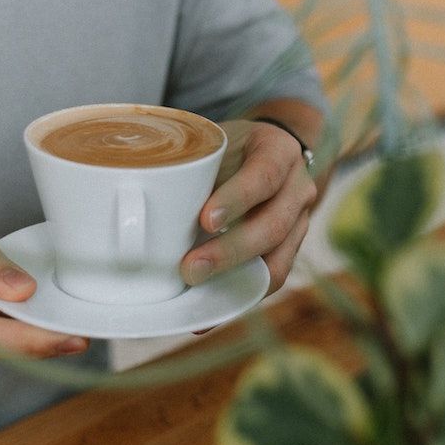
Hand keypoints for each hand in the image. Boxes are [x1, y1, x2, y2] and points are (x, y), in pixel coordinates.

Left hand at [180, 120, 317, 294]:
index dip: (237, 199)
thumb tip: (145, 204)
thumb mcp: (217, 143)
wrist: (265, 155)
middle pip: (272, 225)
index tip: (205, 220)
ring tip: (196, 284)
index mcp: (280, 151)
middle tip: (190, 266)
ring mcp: (300, 221)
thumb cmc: (231, 149)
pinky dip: (243, 291)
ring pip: (277, 258)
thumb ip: (197, 167)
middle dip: (230, 250)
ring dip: (235, 275)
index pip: (265, 175)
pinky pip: (274, 276)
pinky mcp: (291, 248)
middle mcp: (298, 187)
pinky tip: (212, 301)